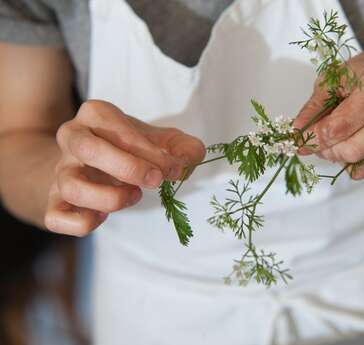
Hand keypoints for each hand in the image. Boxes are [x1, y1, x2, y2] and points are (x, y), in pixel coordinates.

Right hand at [44, 100, 205, 235]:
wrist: (89, 163)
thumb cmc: (129, 148)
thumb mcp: (159, 140)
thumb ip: (182, 146)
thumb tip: (189, 160)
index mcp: (97, 115)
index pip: (118, 130)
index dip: (150, 152)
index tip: (174, 169)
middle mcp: (72, 138)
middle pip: (88, 149)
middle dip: (129, 168)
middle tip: (156, 181)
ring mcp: (60, 171)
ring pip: (71, 185)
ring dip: (109, 197)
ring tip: (133, 196)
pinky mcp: (53, 201)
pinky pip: (57, 217)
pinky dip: (84, 222)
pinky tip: (104, 216)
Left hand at [294, 48, 363, 178]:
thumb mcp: (333, 79)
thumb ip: (313, 108)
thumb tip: (297, 134)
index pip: (339, 127)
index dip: (313, 138)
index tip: (300, 139)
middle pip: (352, 150)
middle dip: (327, 150)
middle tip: (320, 141)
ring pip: (363, 165)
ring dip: (341, 158)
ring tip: (339, 139)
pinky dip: (358, 163)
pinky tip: (359, 142)